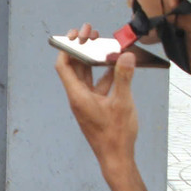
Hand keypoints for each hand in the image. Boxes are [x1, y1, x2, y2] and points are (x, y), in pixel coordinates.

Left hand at [55, 45, 139, 181]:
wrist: (116, 157)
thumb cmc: (116, 134)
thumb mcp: (123, 103)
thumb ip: (124, 78)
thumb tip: (125, 55)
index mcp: (78, 95)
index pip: (64, 66)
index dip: (68, 48)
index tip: (77, 34)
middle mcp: (78, 97)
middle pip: (74, 67)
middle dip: (81, 48)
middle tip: (91, 32)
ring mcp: (86, 102)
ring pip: (86, 76)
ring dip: (93, 60)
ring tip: (103, 44)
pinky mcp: (95, 107)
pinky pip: (96, 86)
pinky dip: (104, 75)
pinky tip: (116, 66)